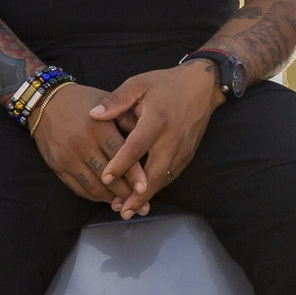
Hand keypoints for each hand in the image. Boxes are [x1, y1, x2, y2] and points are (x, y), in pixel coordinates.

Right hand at [32, 82, 144, 204]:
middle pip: (108, 176)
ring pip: (94, 186)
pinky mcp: (57, 166)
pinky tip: (106, 197)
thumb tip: (150, 141)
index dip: (134, 175)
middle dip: (126, 194)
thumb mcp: (107, 104)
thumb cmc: (83, 102)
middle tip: (142, 205)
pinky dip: (94, 196)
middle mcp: (82, 144)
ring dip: (111, 198)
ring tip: (125, 204)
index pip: (120, 156)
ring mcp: (68, 157)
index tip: (145, 188)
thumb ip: (128, 120)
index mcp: (98, 127)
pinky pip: (79, 188)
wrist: (45, 102)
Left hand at [92, 63, 223, 216]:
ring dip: (147, 196)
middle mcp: (172, 138)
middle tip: (120, 210)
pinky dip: (157, 187)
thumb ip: (116, 100)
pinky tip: (144, 196)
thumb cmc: (165, 84)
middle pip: (154, 173)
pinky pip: (171, 175)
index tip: (105, 178)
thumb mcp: (138, 84)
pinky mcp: (188, 154)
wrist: (202, 86)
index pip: (137, 146)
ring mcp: (182, 149)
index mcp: (157, 120)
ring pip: (164, 178)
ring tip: (129, 209)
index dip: (121, 164)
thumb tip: (93, 114)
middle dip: (137, 194)